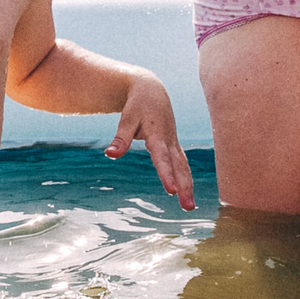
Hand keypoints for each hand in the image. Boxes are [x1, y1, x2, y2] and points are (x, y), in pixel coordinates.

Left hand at [105, 73, 197, 210]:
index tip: (171, 191)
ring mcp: (174, 144)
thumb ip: (121, 138)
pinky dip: (186, 179)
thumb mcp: (127, 119)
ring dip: (188, 187)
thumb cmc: (137, 105)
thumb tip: (110, 155)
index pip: (162, 158)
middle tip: (188, 207)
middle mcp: (169, 141)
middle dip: (184, 187)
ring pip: (184, 167)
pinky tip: (186, 194)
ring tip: (189, 207)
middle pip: (180, 167)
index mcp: (158, 135)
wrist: (152, 91)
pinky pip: (182, 165)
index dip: (166, 174)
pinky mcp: (174, 146)